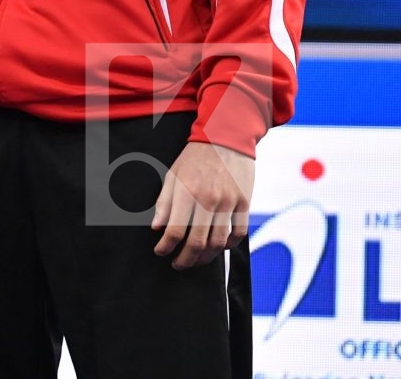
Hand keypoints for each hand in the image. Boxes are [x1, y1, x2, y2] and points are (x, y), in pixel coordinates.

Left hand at [151, 141, 253, 268]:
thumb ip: (164, 203)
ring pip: (218, 243)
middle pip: (197, 242)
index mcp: (187, 192)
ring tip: (195, 260)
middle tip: (177, 264)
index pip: (175, 230)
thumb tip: (156, 228)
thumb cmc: (194, 158)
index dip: (166, 246)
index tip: (160, 252)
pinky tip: (218, 248)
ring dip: (205, 257)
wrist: (225, 138)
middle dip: (185, 259)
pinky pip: (238, 233)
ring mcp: (229, 203)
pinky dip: (228, 246)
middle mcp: (208, 200)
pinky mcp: (245, 203)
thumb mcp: (172, 175)